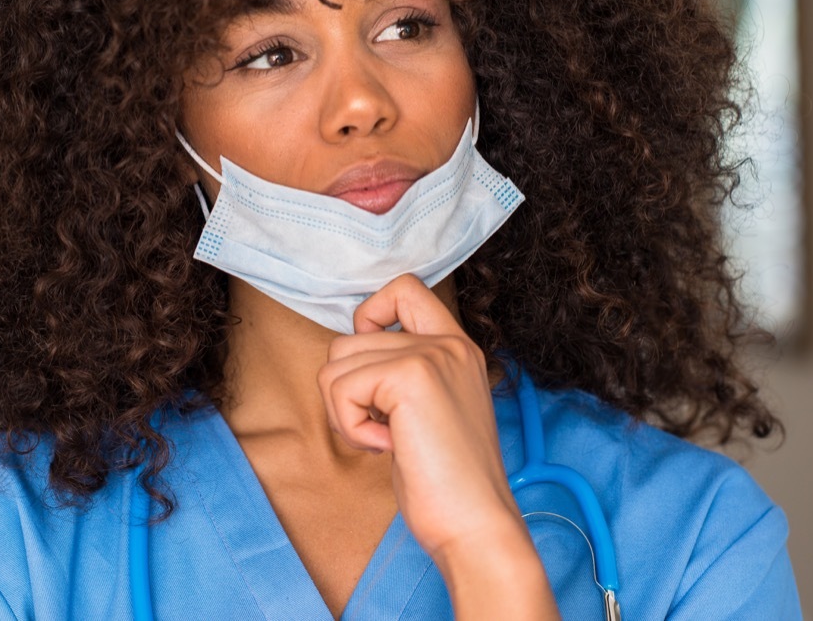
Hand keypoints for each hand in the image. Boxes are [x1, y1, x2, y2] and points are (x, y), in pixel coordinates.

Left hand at [316, 274, 558, 618]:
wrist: (475, 523)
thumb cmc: (447, 484)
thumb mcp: (428, 412)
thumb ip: (401, 375)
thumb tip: (347, 365)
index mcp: (457, 348)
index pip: (403, 289)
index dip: (369, 319)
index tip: (374, 374)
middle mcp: (448, 342)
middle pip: (349, 338)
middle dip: (347, 391)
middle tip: (383, 430)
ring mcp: (432, 355)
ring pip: (337, 363)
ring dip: (347, 411)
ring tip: (386, 441)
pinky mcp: (411, 377)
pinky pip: (341, 388)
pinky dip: (351, 426)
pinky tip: (387, 448)